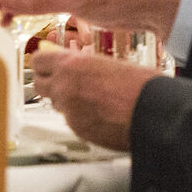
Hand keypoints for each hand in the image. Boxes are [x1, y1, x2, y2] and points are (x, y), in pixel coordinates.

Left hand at [31, 43, 158, 151]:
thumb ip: (84, 65)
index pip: (39, 60)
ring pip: (56, 103)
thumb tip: (74, 66)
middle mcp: (64, 87)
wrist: (152, 113)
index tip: (47, 64)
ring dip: (66, 101)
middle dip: (48, 83)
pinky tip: (99, 114)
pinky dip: (80, 117)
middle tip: (60, 81)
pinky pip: (71, 120)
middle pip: (39, 84)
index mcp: (72, 65)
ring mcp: (69, 111)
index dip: (44, 62)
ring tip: (89, 99)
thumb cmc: (139, 86)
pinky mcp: (77, 130)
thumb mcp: (108, 64)